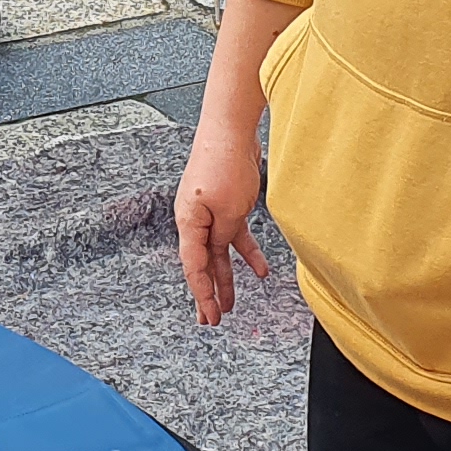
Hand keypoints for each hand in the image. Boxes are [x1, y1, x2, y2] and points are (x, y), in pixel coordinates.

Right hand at [174, 124, 270, 324]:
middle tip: (211, 321)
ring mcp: (211, 213)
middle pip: (201, 264)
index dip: (201, 293)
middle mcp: (196, 221)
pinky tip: (261, 270)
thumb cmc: (223, 163)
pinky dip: (246, 253)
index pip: (193, 266)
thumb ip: (225, 233)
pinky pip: (235, 237)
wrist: (230, 130)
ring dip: (226, 278)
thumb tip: (224, 248)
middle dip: (207, 294)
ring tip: (230, 305)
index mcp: (189, 222)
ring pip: (218, 254)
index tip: (209, 315)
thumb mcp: (227, 208)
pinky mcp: (227, 206)